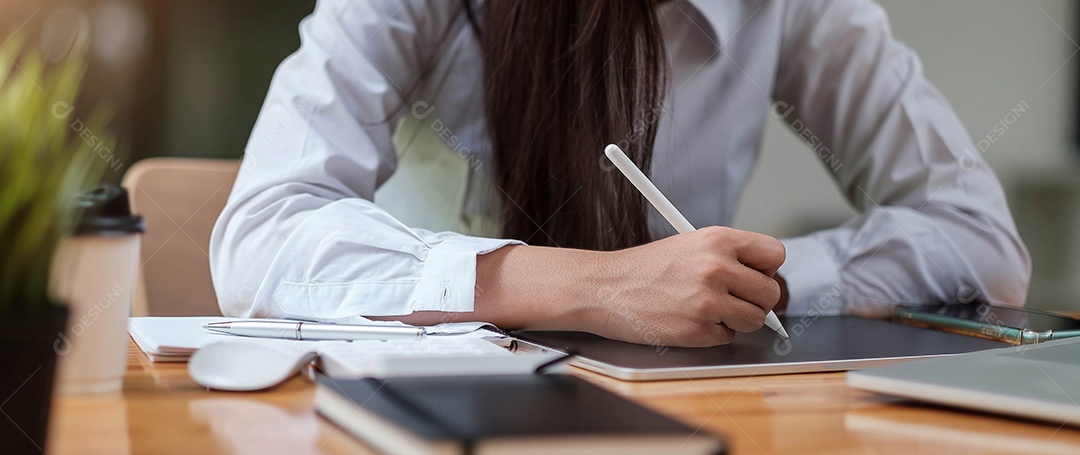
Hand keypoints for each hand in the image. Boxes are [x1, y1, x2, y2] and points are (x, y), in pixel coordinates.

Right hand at [591, 226, 784, 346]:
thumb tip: (761, 277)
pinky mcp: (698, 329)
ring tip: (709, 309)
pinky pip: (728, 337)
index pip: (775, 253)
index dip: (766, 268)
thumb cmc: (643, 268)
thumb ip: (727, 256)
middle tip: (732, 299)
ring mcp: (708, 300)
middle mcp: (717, 267)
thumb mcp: (689, 244)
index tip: (754, 275)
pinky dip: (713, 333)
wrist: (605, 288)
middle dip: (755, 300)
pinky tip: (689, 319)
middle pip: (771, 292)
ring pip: (755, 319)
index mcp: (718, 239)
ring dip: (737, 320)